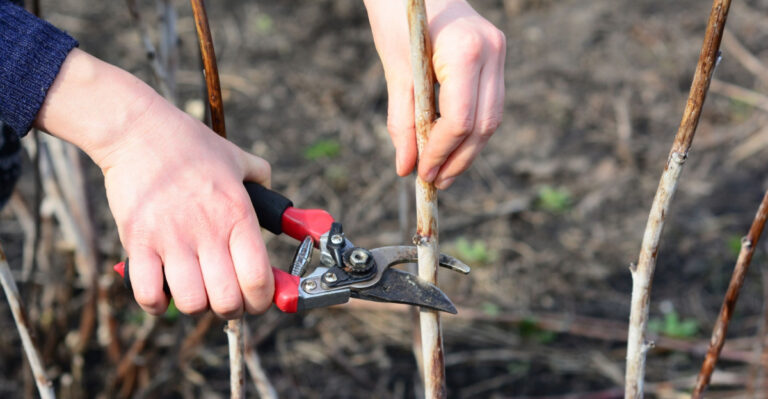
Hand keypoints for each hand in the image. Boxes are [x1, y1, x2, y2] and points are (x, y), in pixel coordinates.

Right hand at [35, 49, 272, 317]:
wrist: (139, 130)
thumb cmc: (190, 145)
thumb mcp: (237, 157)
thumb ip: (261, 178)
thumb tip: (278, 196)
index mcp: (238, 215)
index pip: (259, 279)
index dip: (262, 300)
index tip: (258, 299)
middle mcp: (208, 231)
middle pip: (227, 301)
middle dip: (231, 309)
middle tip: (226, 299)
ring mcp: (171, 239)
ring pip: (191, 303)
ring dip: (195, 305)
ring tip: (194, 290)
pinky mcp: (137, 242)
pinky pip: (148, 294)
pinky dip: (156, 303)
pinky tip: (162, 291)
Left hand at [365, 0, 505, 188]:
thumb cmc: (397, 16)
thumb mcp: (396, 71)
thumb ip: (403, 122)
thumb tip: (406, 168)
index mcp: (466, 51)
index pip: (460, 119)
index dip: (441, 153)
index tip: (421, 174)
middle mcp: (492, 52)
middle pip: (483, 125)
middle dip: (458, 160)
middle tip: (434, 183)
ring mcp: (499, 52)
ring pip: (491, 118)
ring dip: (467, 150)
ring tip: (442, 172)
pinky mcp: (496, 56)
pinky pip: (489, 104)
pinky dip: (470, 129)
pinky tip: (450, 145)